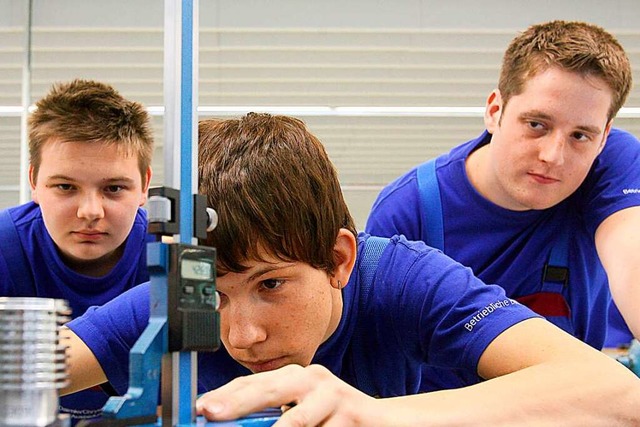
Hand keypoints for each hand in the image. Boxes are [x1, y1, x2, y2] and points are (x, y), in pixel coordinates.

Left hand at [196, 364, 378, 425]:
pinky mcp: (352, 413)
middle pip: (269, 389)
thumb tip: (231, 421)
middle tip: (210, 413)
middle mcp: (312, 379)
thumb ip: (272, 415)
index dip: (225, 394)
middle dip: (236, 403)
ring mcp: (333, 395)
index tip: (201, 407)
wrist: (381, 420)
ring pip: (297, 418)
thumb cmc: (334, 417)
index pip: (254, 382)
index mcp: (295, 376)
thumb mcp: (301, 412)